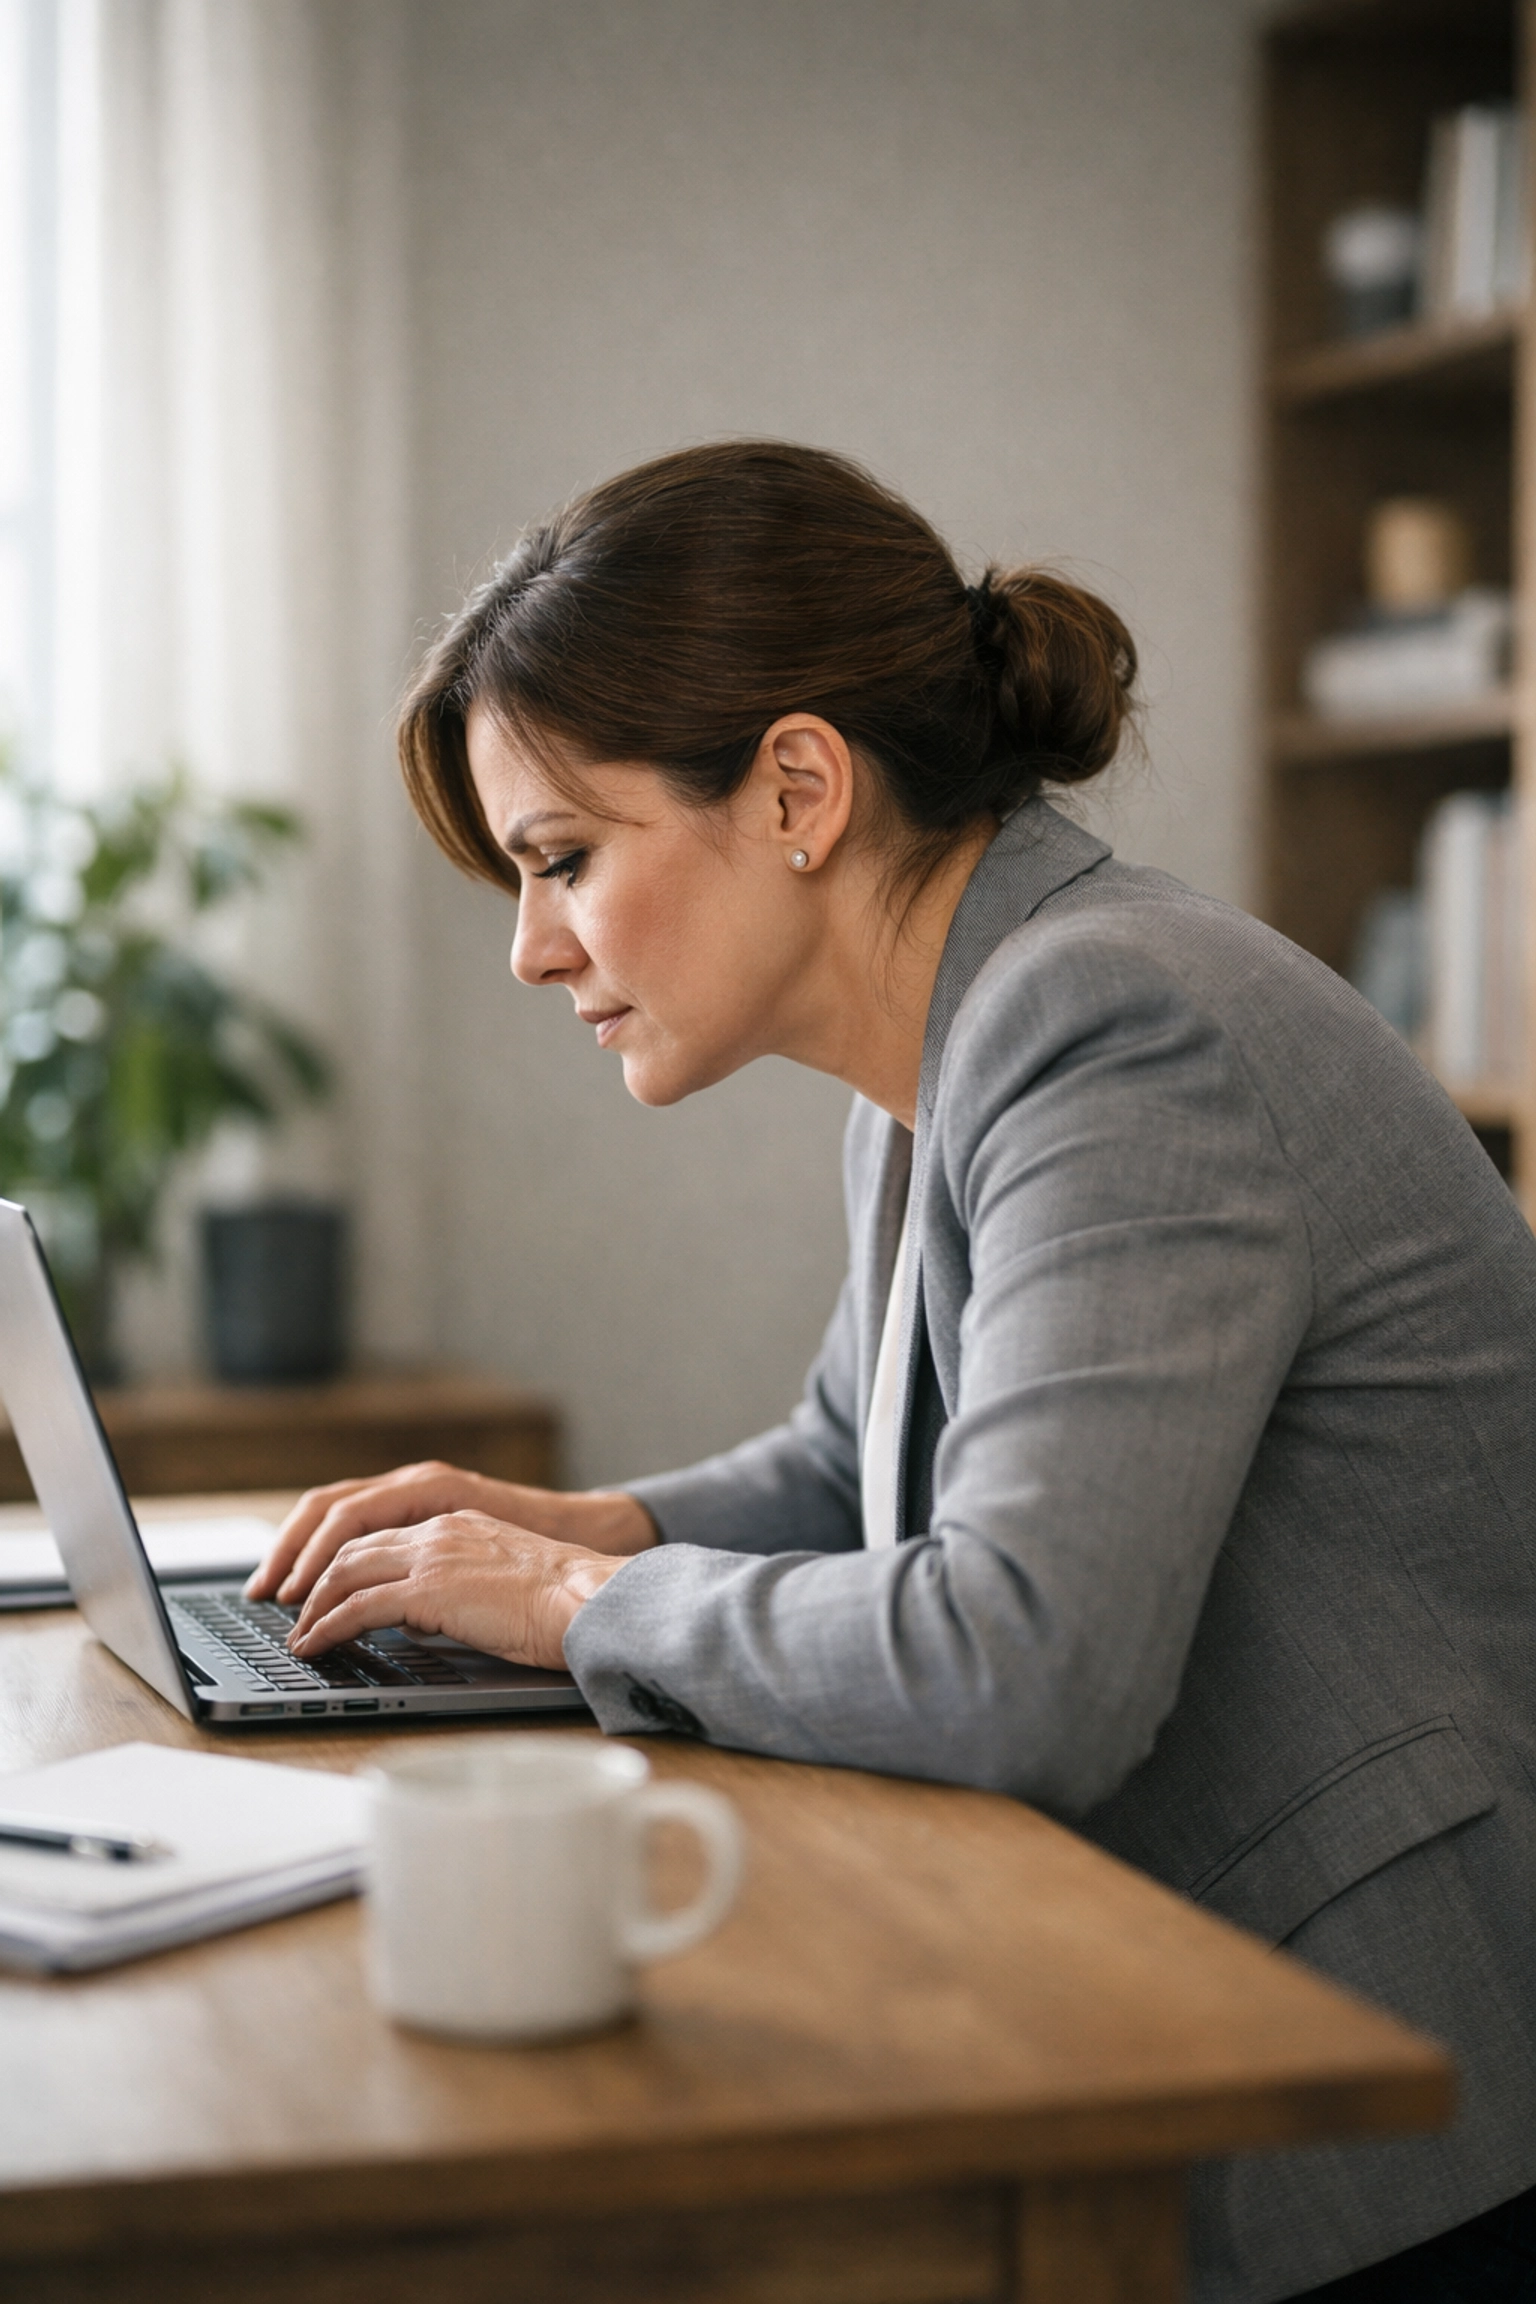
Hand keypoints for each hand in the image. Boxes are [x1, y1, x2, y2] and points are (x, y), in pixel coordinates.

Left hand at [283, 1509, 628, 1670]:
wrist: (589, 1599)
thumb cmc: (563, 1603)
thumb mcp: (502, 1581)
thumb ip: (460, 1585)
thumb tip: (426, 1616)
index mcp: (457, 1523)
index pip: (381, 1535)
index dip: (342, 1561)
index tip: (321, 1587)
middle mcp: (438, 1530)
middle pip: (351, 1546)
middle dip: (311, 1578)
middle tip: (290, 1609)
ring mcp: (432, 1556)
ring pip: (345, 1572)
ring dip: (312, 1606)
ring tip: (298, 1636)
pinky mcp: (429, 1589)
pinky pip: (358, 1606)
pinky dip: (326, 1626)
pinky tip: (314, 1646)